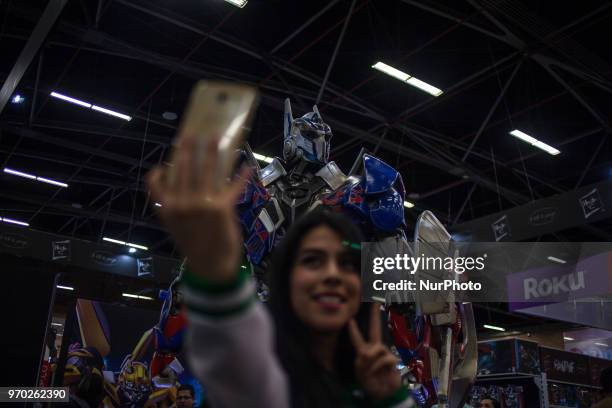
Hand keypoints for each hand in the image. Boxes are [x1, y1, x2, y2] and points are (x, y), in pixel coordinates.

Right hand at [147, 135, 248, 282]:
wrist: (211, 266)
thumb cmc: (195, 245)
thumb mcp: (177, 226)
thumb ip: (176, 205)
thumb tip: (184, 181)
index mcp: (167, 208)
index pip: (155, 184)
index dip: (159, 170)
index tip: (165, 160)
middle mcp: (182, 204)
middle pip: (183, 169)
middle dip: (188, 149)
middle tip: (192, 134)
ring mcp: (202, 204)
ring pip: (207, 171)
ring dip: (212, 152)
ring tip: (216, 138)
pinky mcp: (222, 207)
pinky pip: (232, 186)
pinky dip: (241, 176)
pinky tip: (247, 166)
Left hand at [349, 303, 401, 400]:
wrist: (383, 393)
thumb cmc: (370, 382)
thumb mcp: (361, 372)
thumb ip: (363, 360)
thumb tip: (369, 352)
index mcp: (363, 352)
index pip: (357, 338)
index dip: (353, 329)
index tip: (350, 319)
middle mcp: (374, 349)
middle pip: (375, 330)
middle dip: (375, 316)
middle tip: (375, 303)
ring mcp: (384, 353)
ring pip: (377, 348)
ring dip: (371, 360)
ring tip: (370, 371)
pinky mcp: (392, 360)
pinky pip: (384, 358)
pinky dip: (379, 366)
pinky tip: (380, 373)